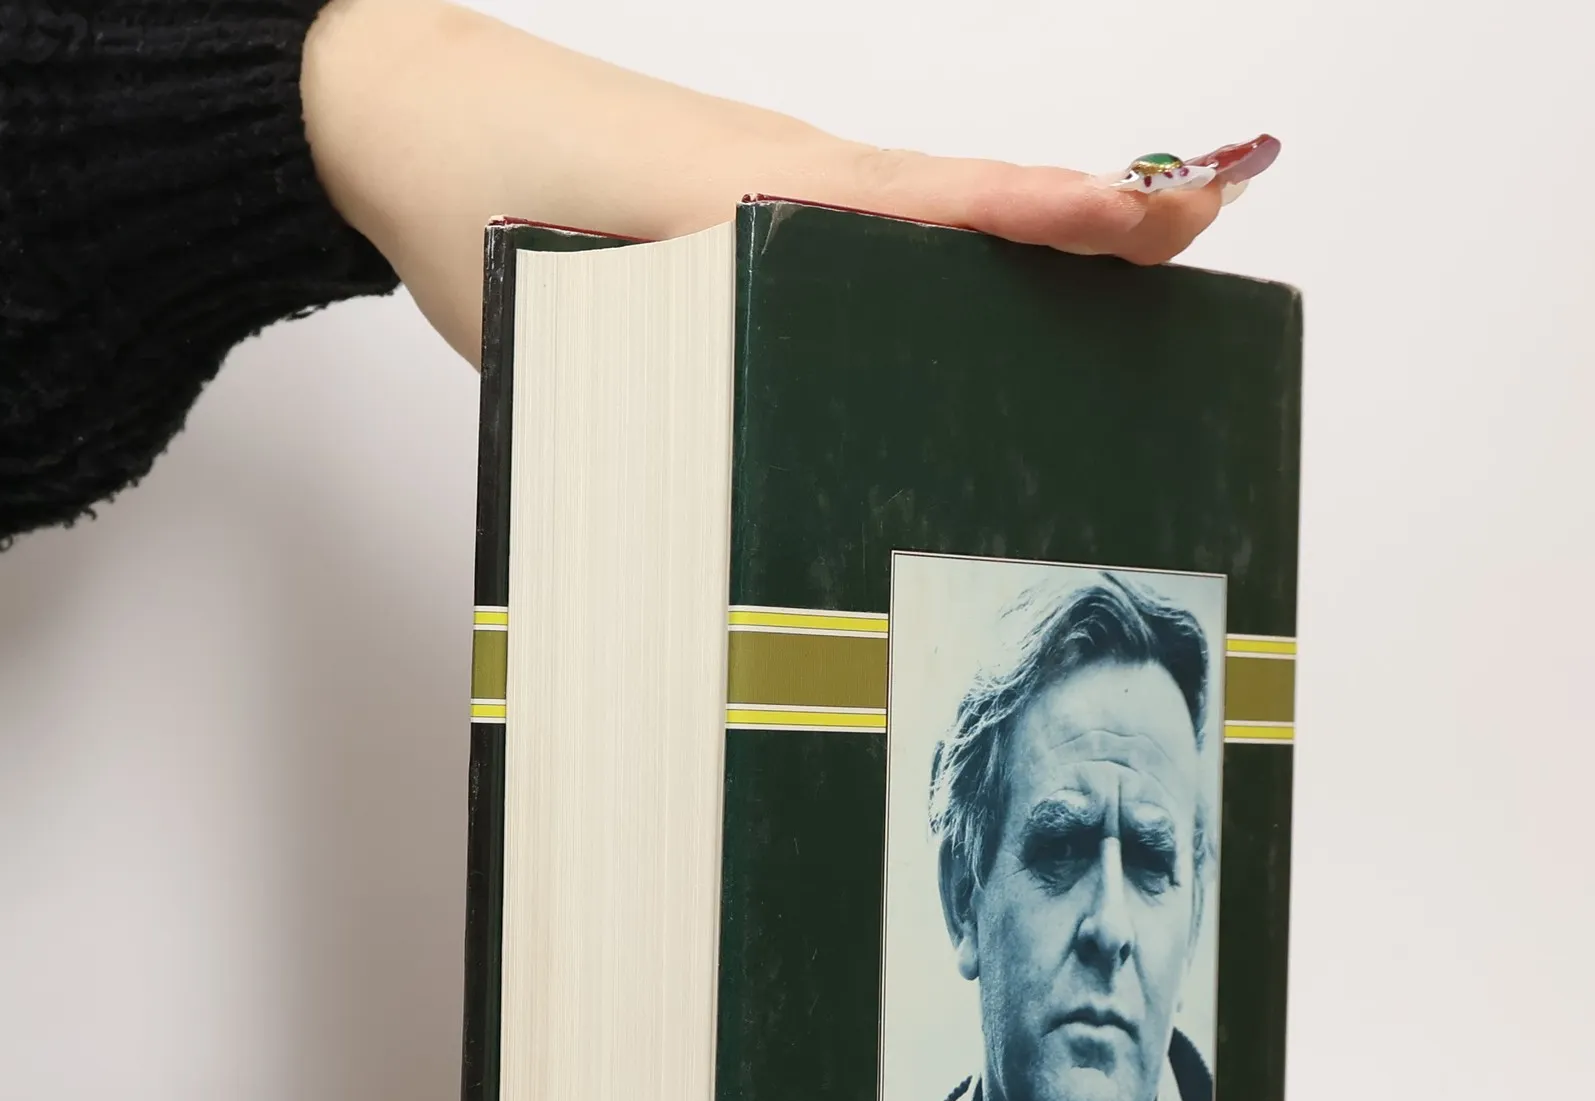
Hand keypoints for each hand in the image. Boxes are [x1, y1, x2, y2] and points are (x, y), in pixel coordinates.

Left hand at [305, 1, 1262, 363]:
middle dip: (1089, 233)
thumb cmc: (487, 206)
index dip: (1072, 219)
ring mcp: (779, 183)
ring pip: (926, 221)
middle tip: (1197, 258)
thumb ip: (697, 389)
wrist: (396, 119)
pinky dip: (933, 261)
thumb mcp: (599, 325)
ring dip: (1020, 249)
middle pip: (975, 207)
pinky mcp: (744, 199)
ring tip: (1113, 297)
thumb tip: (774, 486)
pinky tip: (947, 322)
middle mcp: (802, 179)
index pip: (964, 204)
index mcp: (782, 199)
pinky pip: (863, 233)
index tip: (1174, 217)